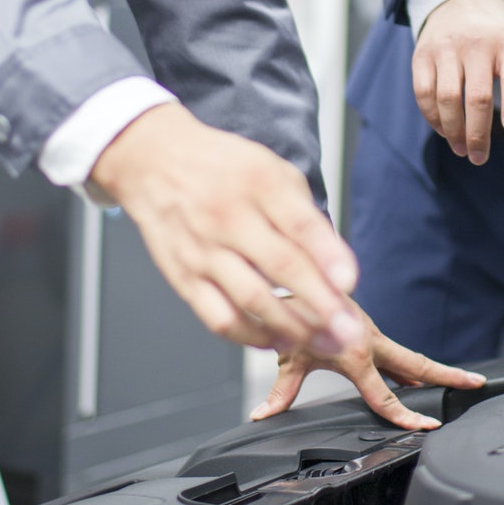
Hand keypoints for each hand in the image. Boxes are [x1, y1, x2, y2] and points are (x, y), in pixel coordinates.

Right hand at [92, 101, 359, 353]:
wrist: (153, 162)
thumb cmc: (221, 168)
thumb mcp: (270, 170)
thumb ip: (303, 214)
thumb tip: (335, 265)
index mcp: (259, 183)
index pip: (299, 223)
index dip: (328, 255)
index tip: (349, 281)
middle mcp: (230, 217)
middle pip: (281, 266)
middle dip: (322, 304)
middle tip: (349, 331)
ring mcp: (204, 250)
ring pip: (252, 300)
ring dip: (292, 328)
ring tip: (323, 342)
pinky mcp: (184, 277)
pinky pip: (219, 318)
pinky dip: (251, 337)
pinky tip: (277, 341)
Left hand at [249, 306, 485, 429]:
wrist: (294, 279)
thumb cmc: (291, 315)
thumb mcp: (287, 355)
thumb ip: (281, 390)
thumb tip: (262, 414)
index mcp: (355, 356)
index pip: (384, 396)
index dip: (405, 416)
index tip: (426, 425)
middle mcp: (371, 343)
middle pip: (418, 366)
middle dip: (448, 375)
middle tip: (476, 383)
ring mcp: (373, 336)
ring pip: (410, 358)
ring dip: (435, 371)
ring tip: (464, 381)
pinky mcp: (369, 331)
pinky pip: (396, 353)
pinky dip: (411, 366)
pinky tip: (419, 379)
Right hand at [413, 0, 503, 163]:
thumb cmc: (502, 33)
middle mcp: (477, 44)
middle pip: (476, 96)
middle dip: (478, 133)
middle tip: (479, 158)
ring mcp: (446, 48)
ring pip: (447, 98)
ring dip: (453, 130)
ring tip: (462, 149)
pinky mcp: (422, 54)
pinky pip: (423, 93)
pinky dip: (433, 117)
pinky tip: (444, 130)